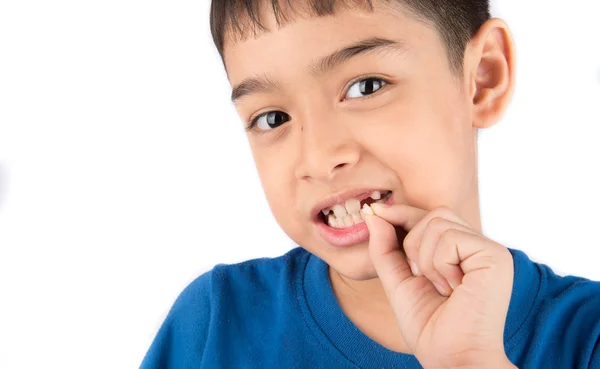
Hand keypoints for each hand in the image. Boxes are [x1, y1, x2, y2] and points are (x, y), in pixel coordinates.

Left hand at [364, 204, 516, 368]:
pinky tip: (452, 289)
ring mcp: (488, 249)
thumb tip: (372, 213)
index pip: (428, 216)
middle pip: (433, 213)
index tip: (373, 213)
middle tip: (419, 276)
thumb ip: (385, 248)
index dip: (400, 214)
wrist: (452, 357)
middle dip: (411, 242)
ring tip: (439, 288)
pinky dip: (438, 264)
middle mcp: (477, 246)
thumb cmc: (429, 327)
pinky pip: (449, 238)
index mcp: (459, 252)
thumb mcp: (397, 281)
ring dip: (424, 259)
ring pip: (437, 222)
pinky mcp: (494, 255)